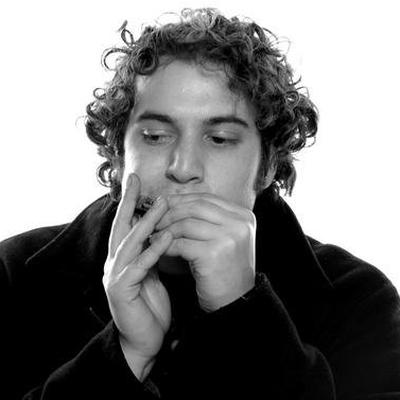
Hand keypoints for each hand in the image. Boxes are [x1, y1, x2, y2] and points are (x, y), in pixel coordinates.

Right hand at [103, 173, 172, 379]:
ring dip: (146, 222)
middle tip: (137, 180)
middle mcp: (114, 263)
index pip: (125, 224)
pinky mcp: (122, 290)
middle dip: (129, 202)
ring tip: (162, 204)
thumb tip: (162, 228)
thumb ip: (151, 252)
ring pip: (130, 242)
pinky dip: (153, 250)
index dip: (130, 202)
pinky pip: (140, 266)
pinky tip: (167, 237)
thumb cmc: (150, 305)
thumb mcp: (152, 273)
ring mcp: (115, 276)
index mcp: (122, 258)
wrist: (144, 340)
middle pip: (121, 226)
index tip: (136, 180)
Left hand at [151, 193, 255, 311]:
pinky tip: (157, 248)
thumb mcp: (222, 238)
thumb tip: (171, 199)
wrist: (235, 302)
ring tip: (153, 235)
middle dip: (170, 212)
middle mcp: (239, 223)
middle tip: (154, 220)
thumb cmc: (223, 269)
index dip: (181, 200)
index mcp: (243, 216)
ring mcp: (229, 237)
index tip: (163, 205)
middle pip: (196, 207)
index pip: (206, 199)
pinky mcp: (214, 254)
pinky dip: (165, 245)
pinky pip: (181, 243)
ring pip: (186, 224)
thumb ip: (207, 218)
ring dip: (165, 229)